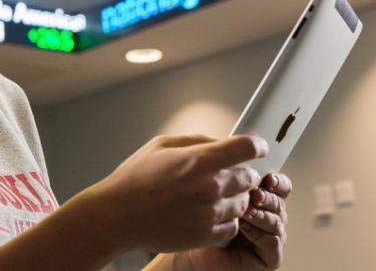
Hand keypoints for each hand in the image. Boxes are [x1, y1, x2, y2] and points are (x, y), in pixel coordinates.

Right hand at [89, 134, 267, 254]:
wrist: (118, 216)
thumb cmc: (136, 178)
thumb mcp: (162, 145)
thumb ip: (197, 141)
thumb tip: (221, 143)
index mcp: (200, 160)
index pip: (247, 148)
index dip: (256, 145)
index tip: (256, 147)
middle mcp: (210, 187)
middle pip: (250, 177)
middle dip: (243, 172)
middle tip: (227, 172)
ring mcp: (210, 213)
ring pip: (244, 202)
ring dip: (234, 196)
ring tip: (211, 194)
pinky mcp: (207, 234)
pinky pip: (233, 225)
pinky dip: (226, 218)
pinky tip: (207, 211)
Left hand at [174, 172, 291, 270]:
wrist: (190, 248)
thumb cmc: (200, 217)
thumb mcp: (213, 188)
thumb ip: (227, 170)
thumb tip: (234, 148)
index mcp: (261, 197)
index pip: (279, 184)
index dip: (276, 180)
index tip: (266, 177)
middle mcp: (268, 216)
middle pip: (280, 201)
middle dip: (268, 197)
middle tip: (255, 194)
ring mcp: (270, 236)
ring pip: (277, 222)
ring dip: (262, 214)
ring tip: (245, 211)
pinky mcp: (269, 258)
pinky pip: (273, 244)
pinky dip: (260, 234)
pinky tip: (244, 227)